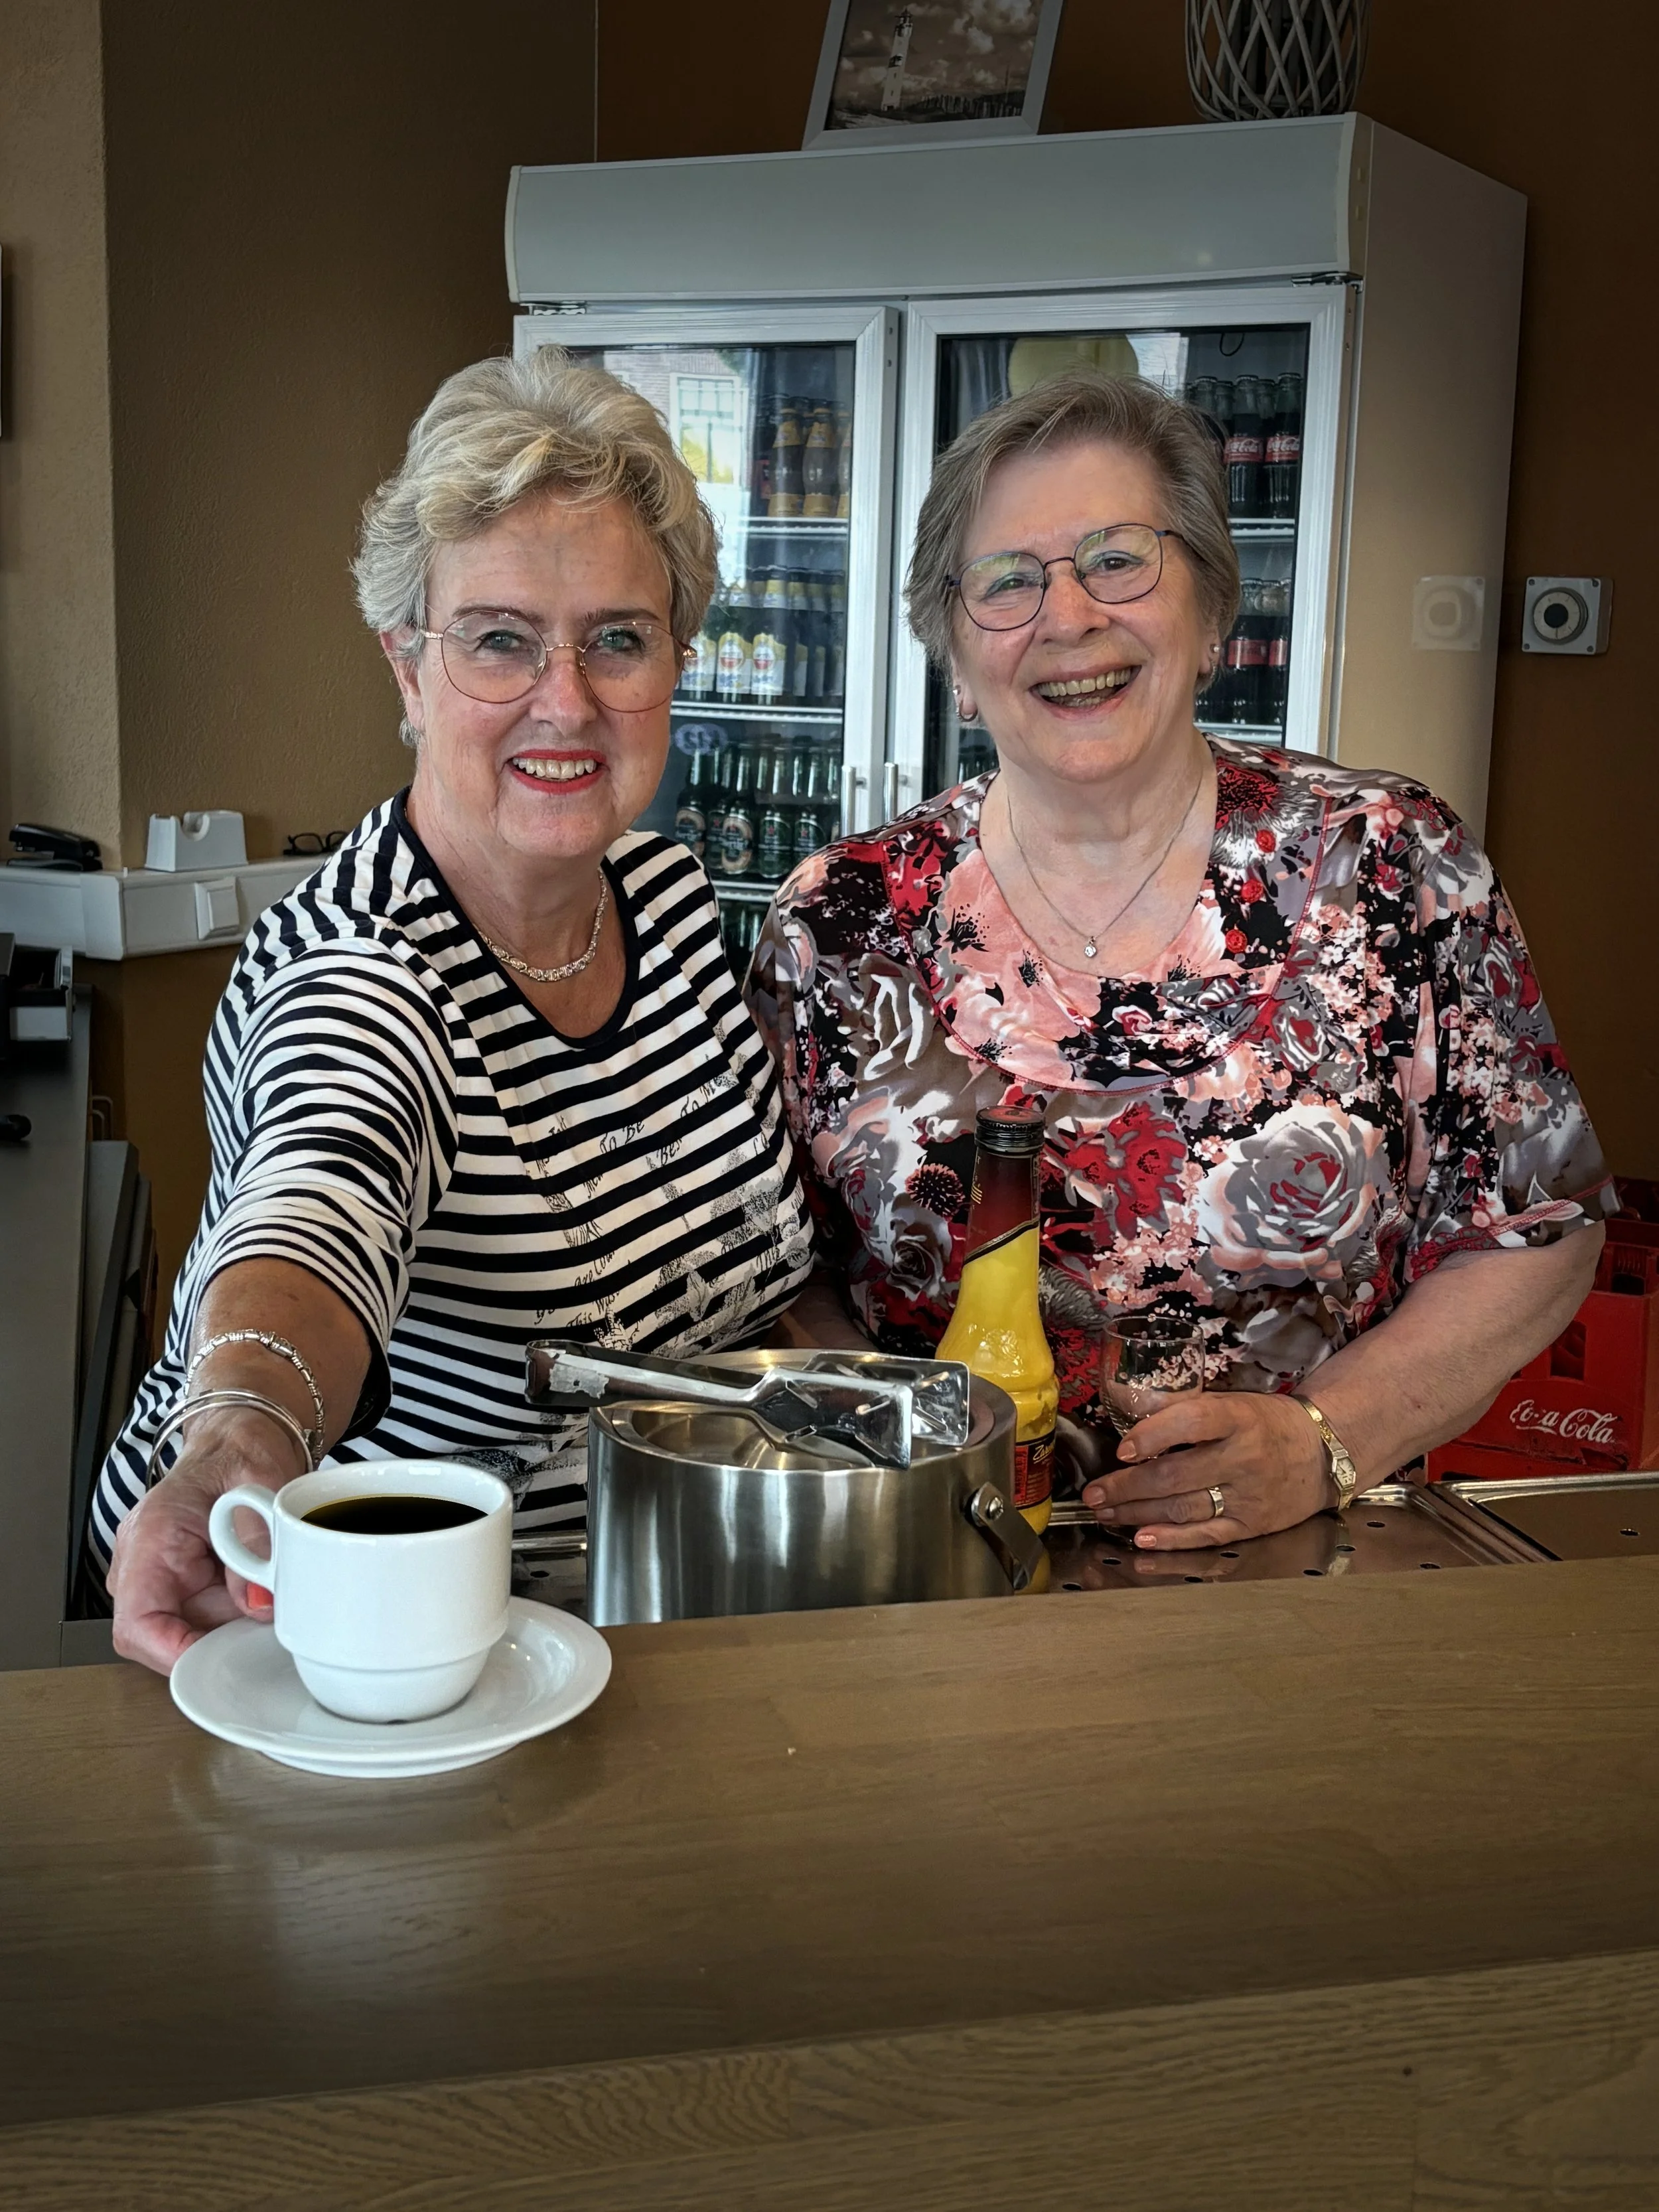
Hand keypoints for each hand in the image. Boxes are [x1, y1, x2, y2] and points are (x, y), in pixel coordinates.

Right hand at [108, 1412, 296, 1674]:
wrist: (241, 1440)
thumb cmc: (242, 1452)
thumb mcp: (261, 1482)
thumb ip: (258, 1539)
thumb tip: (259, 1603)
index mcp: (151, 1537)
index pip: (137, 1623)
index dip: (171, 1653)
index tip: (216, 1661)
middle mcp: (144, 1564)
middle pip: (164, 1639)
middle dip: (216, 1640)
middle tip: (262, 1624)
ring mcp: (160, 1578)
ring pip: (188, 1634)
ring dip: (229, 1627)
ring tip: (265, 1592)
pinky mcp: (181, 1586)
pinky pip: (203, 1620)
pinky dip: (235, 1616)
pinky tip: (259, 1592)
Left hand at [1080, 1390, 1331, 1550]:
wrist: (1323, 1452)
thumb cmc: (1267, 1423)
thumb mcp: (1234, 1404)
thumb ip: (1189, 1412)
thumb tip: (1134, 1419)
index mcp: (1239, 1418)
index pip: (1191, 1423)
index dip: (1152, 1435)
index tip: (1122, 1450)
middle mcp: (1244, 1458)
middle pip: (1176, 1475)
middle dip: (1127, 1486)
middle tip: (1094, 1493)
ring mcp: (1249, 1495)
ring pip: (1183, 1508)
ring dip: (1137, 1513)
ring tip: (1106, 1512)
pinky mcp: (1251, 1525)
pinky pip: (1205, 1534)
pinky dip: (1171, 1539)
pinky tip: (1142, 1538)